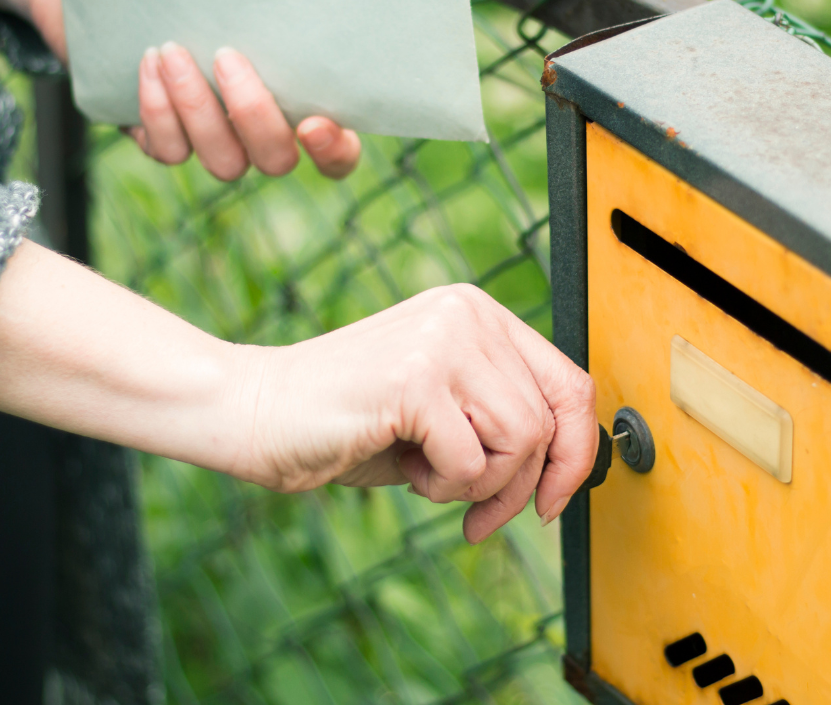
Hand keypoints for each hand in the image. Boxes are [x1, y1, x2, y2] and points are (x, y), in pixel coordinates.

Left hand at [0, 0, 361, 178]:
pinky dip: (158, 111)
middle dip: (252, 114)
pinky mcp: (162, 138)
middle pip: (276, 159)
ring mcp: (211, 140)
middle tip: (225, 56)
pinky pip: (168, 150)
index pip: (336, 152)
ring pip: (223, 162)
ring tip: (171, 50)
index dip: (333, 150)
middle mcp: (257, 130)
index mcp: (297, 99)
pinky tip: (148, 62)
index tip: (312, 121)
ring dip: (198, 109)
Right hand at [0, 244, 597, 544]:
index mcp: (477, 312)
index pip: (571, 382)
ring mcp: (442, 340)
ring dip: (480, 487)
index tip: (551, 503)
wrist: (255, 415)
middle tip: (478, 519)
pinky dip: (444, 488)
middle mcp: (466, 313)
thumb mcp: (443, 416)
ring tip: (428, 477)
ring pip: (522, 441)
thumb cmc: (347, 424)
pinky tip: (403, 466)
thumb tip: (572, 468)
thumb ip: (501, 421)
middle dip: (521, 487)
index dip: (576, 453)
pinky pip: (472, 463)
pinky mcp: (416, 378)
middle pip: (551, 420)